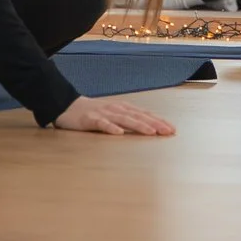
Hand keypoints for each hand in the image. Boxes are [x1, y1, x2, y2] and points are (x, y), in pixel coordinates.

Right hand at [54, 96, 176, 135]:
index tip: (172, 129)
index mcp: (123, 109)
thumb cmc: (94, 113)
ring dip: (138, 125)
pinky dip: (111, 128)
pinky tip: (118, 133)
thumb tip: (150, 129)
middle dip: (154, 124)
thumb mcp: (114, 115)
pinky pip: (102, 124)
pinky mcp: (90, 119)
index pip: (145, 114)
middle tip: (168, 132)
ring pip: (124, 119)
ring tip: (150, 132)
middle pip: (138, 116)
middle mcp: (116, 109)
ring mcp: (103, 113)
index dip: (159, 121)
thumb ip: (129, 121)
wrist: (68, 107)